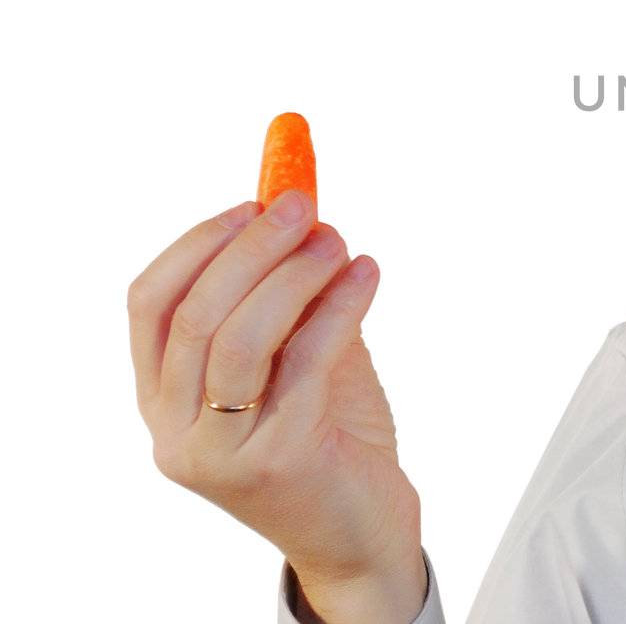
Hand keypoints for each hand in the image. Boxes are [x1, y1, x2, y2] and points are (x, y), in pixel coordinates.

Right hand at [128, 190, 425, 618]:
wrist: (361, 532)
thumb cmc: (329, 436)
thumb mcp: (296, 358)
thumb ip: (288, 299)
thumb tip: (301, 212)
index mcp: (163, 400)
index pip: (150, 304)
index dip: (197, 243)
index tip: (250, 201)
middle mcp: (176, 430)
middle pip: (196, 313)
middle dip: (250, 247)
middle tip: (303, 205)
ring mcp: (221, 451)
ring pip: (239, 337)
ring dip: (292, 273)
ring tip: (337, 240)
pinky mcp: (278, 461)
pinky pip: (304, 362)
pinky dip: (338, 306)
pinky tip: (366, 275)